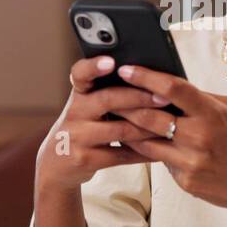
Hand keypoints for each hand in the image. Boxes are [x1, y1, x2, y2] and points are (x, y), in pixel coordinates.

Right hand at [33, 56, 170, 194]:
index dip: (94, 67)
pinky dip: (142, 153)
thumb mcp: (85, 108)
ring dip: (147, 128)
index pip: (80, 74)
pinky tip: (159, 150)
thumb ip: (106, 94)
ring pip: (120, 130)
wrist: (56, 165)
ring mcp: (78, 137)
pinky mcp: (85, 160)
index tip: (111, 61)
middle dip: (139, 97)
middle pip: (108, 100)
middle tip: (163, 97)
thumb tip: (147, 79)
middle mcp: (75, 113)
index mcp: (78, 95)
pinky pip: (120, 156)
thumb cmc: (82, 128)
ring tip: (169, 124)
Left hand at [109, 64, 226, 226]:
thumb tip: (173, 87)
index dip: (146, 76)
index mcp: (212, 114)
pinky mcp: (185, 182)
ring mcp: (190, 162)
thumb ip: (203, 99)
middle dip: (126, 103)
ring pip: (146, 142)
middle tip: (109, 93)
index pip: (173, 89)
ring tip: (115, 117)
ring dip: (129, 129)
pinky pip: (160, 162)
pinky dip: (149, 151)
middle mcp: (199, 137)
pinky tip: (138, 143)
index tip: (126, 69)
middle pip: (150, 116)